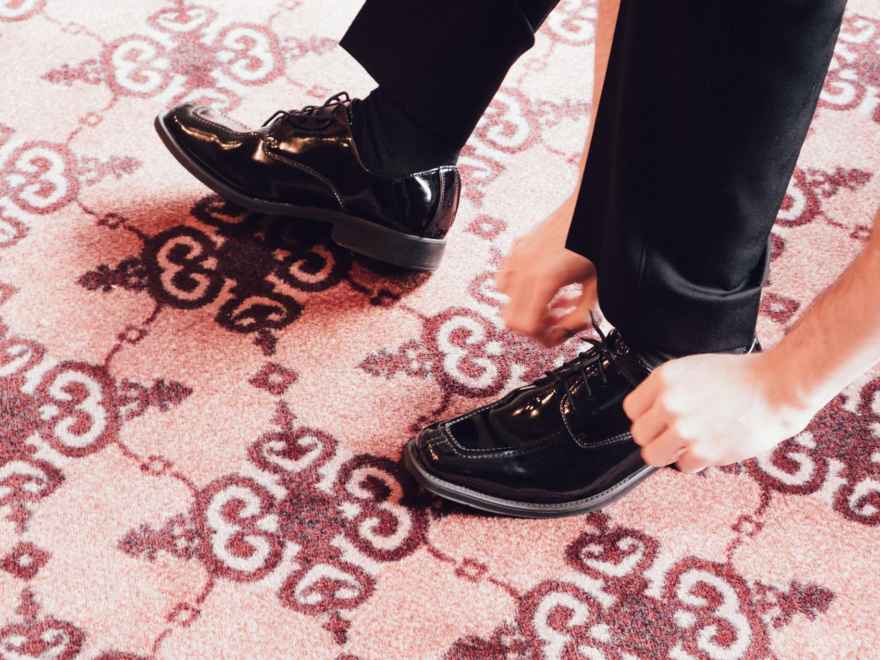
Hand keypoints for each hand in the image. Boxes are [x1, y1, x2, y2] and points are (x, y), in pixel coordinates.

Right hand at [496, 196, 597, 346]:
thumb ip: (580, 316)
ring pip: (504, 301)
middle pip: (510, 319)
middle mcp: (524, 269)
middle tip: (554, 321)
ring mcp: (517, 257)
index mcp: (543, 280)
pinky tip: (540, 285)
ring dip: (526, 307)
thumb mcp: (597, 286)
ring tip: (550, 301)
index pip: (525, 326)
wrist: (591, 204)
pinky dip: (519, 289)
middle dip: (533, 326)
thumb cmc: (597, 239)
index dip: (543, 338)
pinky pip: (505, 278)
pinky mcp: (517, 249)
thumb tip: (566, 331)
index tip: (558, 333)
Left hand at [622, 352, 814, 472]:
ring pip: (653, 455)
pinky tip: (710, 446)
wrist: (778, 387)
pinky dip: (695, 461)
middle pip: (639, 434)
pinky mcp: (702, 451)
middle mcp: (669, 403)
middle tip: (674, 435)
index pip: (631, 409)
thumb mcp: (693, 369)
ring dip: (670, 453)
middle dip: (656, 437)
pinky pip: (683, 466)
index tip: (656, 420)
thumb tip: (652, 412)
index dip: (645, 417)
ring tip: (689, 444)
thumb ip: (668, 390)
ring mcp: (684, 429)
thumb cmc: (742, 377)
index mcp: (664, 379)